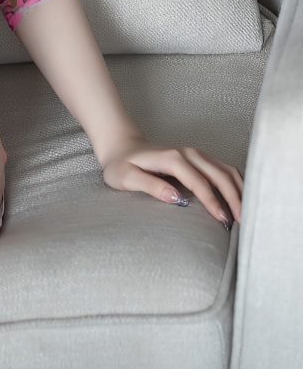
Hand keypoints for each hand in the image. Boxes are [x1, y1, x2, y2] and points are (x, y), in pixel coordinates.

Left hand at [99, 136, 243, 225]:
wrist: (123, 147)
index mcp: (173, 159)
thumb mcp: (126, 178)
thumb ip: (150, 186)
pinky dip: (237, 183)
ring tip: (247, 213)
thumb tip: (176, 199)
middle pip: (220, 175)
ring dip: (240, 190)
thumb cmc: (121, 165)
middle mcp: (189, 153)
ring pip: (227, 170)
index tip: (222, 219)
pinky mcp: (200, 159)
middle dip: (234, 198)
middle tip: (243, 221)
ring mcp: (197, 154)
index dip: (213, 201)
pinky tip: (243, 198)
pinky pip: (224, 169)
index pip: (199, 182)